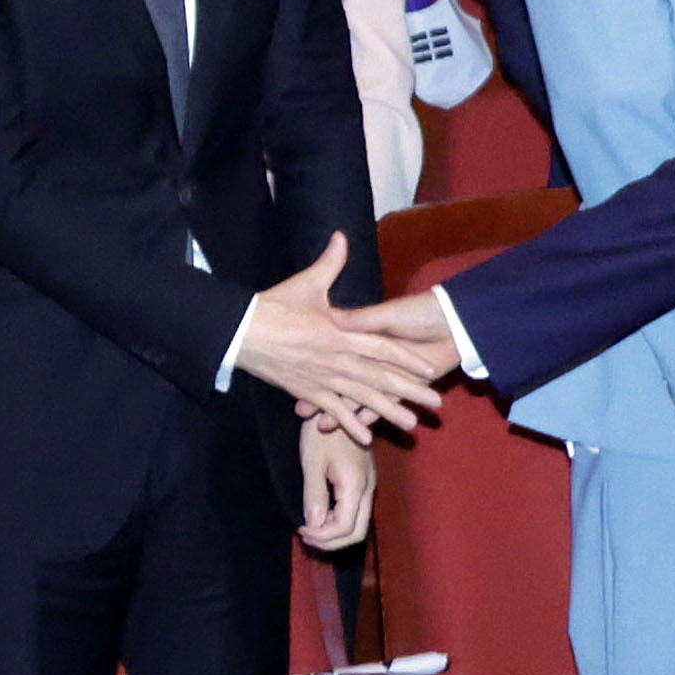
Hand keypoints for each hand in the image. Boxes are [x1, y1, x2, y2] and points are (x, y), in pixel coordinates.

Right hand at [233, 237, 444, 444]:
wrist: (241, 330)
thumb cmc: (275, 305)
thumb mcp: (307, 282)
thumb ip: (330, 263)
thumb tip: (341, 237)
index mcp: (340, 332)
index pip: (382, 348)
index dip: (406, 359)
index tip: (428, 369)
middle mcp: (336, 358)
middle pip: (379, 378)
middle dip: (408, 392)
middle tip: (434, 407)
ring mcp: (322, 377)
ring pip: (361, 397)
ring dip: (387, 412)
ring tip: (410, 425)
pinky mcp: (306, 390)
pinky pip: (332, 409)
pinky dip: (348, 423)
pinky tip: (366, 437)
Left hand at [299, 421, 375, 548]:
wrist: (338, 404)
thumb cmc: (321, 429)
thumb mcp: (312, 461)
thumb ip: (314, 494)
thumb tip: (314, 524)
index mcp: (356, 484)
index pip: (344, 527)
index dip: (323, 536)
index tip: (301, 530)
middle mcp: (369, 487)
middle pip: (357, 532)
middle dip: (331, 541)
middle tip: (305, 535)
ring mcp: (370, 484)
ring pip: (359, 523)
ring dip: (335, 532)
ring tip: (310, 526)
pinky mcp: (365, 479)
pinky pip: (357, 510)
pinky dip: (339, 519)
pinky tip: (322, 512)